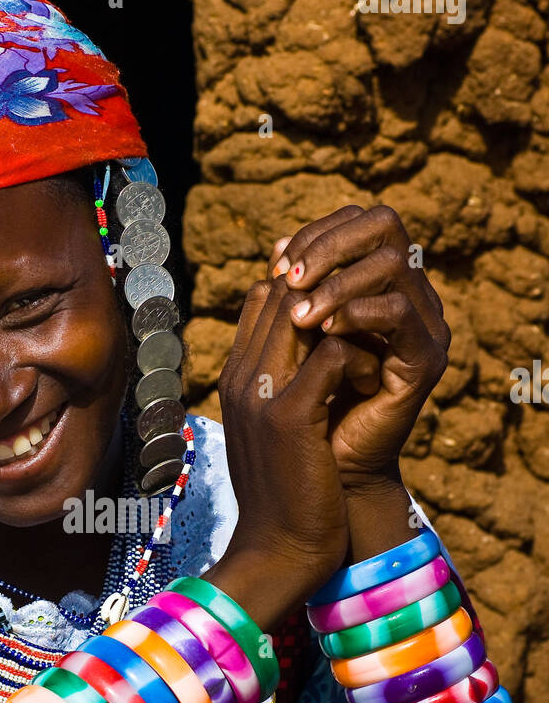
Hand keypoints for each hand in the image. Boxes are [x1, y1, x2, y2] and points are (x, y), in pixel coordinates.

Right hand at [213, 277, 381, 620]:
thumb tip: (317, 350)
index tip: (350, 315)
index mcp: (237, 377)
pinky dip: (363, 359)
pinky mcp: (290, 415)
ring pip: (307, 313)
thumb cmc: (287, 495)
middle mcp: (241, 376)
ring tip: (374, 353)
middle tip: (373, 322)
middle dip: (335, 296)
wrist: (278, 552)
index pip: (266, 296)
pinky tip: (374, 384)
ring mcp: (260, 393)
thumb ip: (284, 387)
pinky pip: (334, 352)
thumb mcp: (277, 432)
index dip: (310, 291)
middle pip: (284, 293)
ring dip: (351, 323)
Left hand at [268, 206, 449, 488]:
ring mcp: (421, 326)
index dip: (315, 234)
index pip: (357, 225)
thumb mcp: (285, 345)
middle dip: (329, 247)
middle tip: (289, 276)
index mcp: (375, 286)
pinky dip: (360, 313)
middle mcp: (405, 297)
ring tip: (301, 315)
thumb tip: (276, 244)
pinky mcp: (425, 360)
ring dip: (339, 283)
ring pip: (392, 265)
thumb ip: (288, 297)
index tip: (276, 260)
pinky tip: (326, 331)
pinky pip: (400, 314)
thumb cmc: (299, 410)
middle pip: (384, 227)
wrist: (323, 477)